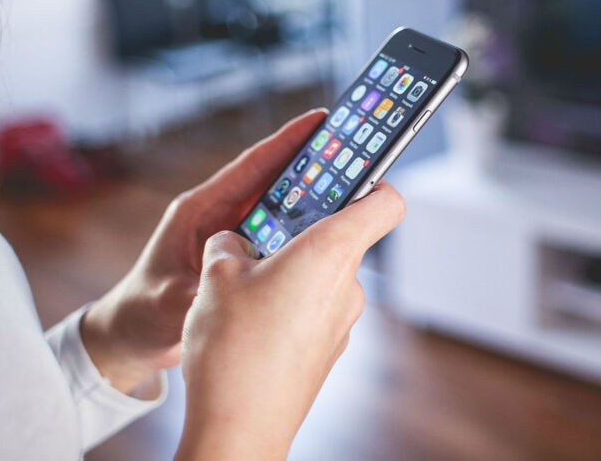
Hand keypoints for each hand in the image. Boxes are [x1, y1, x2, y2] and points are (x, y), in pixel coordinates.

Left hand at [80, 109, 327, 393]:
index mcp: (199, 210)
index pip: (249, 166)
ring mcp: (230, 234)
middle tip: (353, 150)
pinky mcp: (240, 254)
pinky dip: (303, 230)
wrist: (131, 335)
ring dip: (312, 197)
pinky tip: (331, 232)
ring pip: (279, 206)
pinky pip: (278, 234)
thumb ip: (200, 292)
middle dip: (311, 164)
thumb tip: (233, 289)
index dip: (285, 141)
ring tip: (354, 186)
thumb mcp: (169, 302)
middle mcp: (218, 214)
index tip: (319, 120)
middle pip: (272, 180)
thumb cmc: (141, 312)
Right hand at [175, 182, 404, 459]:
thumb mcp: (215, 277)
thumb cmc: (233, 349)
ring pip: (321, 276)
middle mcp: (348, 286)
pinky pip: (312, 310)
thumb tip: (234, 242)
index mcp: (330, 253)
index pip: (385, 201)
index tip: (350, 170)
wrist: (239, 430)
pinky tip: (248, 321)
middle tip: (260, 232)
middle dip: (300, 231)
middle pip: (340, 238)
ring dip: (287, 271)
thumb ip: (229, 244)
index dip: (373, 179)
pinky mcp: (327, 351)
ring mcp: (342, 322)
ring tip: (240, 285)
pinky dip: (287, 305)